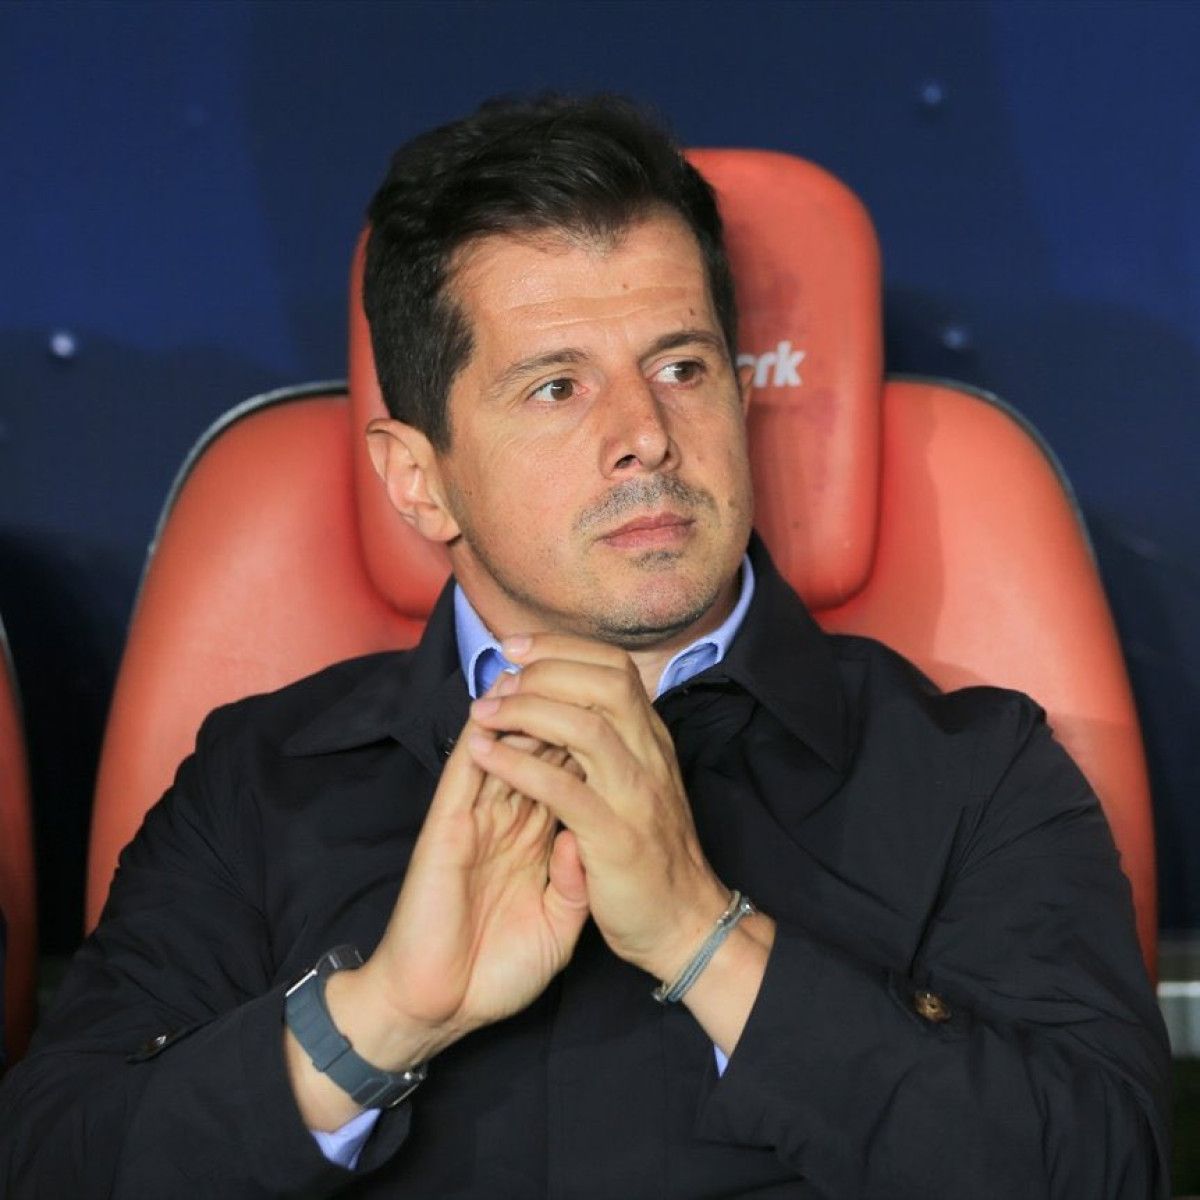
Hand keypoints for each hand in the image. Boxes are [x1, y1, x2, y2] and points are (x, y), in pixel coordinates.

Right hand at [287, 684, 589, 1129]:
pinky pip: (465, 771)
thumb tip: (582, 836)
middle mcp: (505, 818)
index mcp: (533, 838)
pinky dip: (480, 736)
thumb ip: (572, 879)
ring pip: (501, 744)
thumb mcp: (558, 926)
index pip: (565, 770)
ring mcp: (475, 818)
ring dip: (523, 707)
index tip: (618, 701)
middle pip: (537, 744)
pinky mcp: (446, 828)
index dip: (589, 733)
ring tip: (543, 667)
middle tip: (581, 664)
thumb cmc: (497, 971)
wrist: (440, 1007)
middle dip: (560, 704)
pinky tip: (498, 705)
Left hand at [465, 634, 730, 984]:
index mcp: (651, 741)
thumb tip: (559, 702)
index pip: (615, 668)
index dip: (563, 648)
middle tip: (499, 675)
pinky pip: (565, 790)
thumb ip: (609, 744)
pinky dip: (520, 766)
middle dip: (545, 668)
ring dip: (527, 710)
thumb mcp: (638, 784)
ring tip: (484, 712)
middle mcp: (650, 758)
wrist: (685, 923)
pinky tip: (485, 755)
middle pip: (604, 682)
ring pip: (586, 726)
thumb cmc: (649, 853)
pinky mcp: (617, 839)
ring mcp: (636, 796)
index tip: (517, 647)